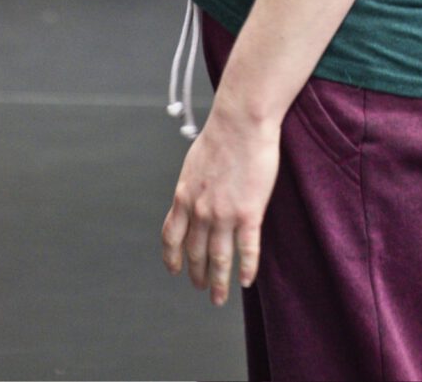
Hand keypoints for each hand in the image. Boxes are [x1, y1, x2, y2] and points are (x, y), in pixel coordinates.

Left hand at [161, 111, 278, 306]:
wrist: (241, 123)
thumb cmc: (221, 135)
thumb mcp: (194, 163)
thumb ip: (193, 185)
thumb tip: (192, 195)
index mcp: (183, 196)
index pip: (171, 237)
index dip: (172, 258)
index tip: (175, 270)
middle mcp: (199, 210)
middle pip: (195, 253)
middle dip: (197, 274)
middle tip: (200, 288)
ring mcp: (224, 214)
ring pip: (219, 259)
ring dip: (218, 282)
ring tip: (218, 298)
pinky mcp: (249, 213)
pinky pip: (247, 250)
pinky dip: (246, 268)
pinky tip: (247, 281)